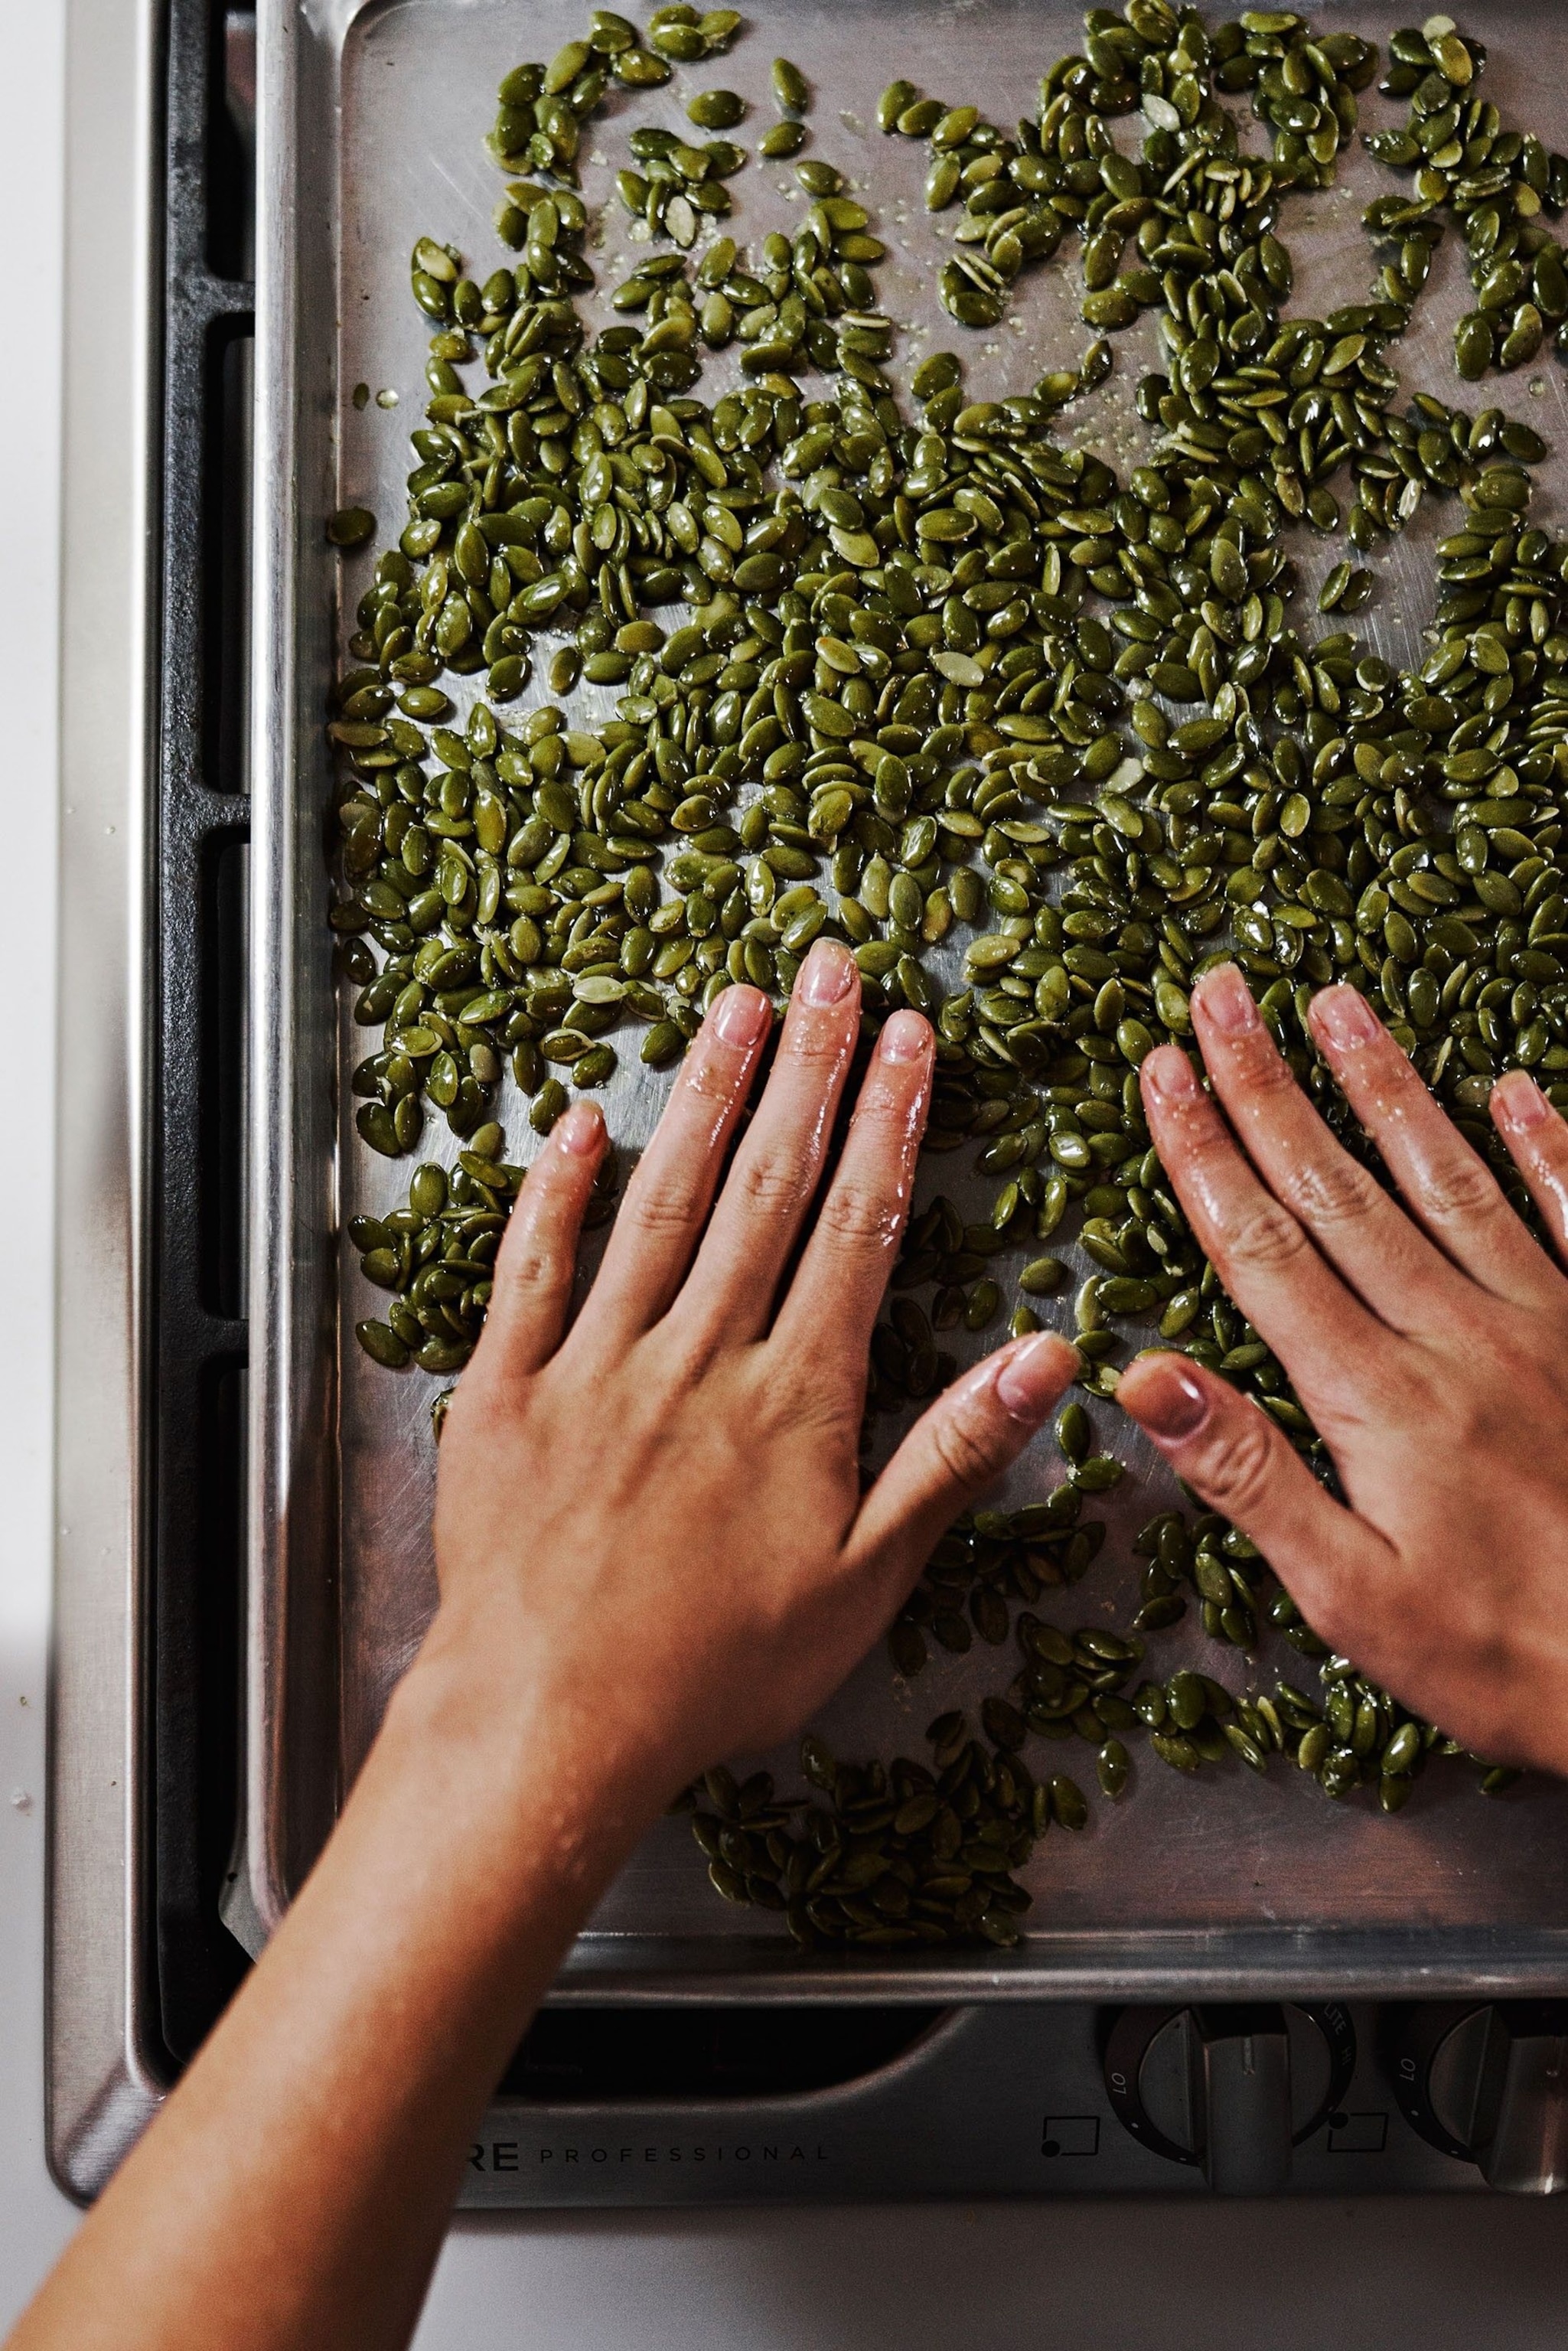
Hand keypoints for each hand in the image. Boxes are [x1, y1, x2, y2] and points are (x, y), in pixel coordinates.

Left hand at [427, 936, 1075, 1808]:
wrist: (550, 1721)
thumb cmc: (718, 1668)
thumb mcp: (867, 1581)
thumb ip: (952, 1455)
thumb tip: (1048, 1356)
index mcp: (793, 1395)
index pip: (854, 1228)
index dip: (888, 1124)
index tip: (911, 1038)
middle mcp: (699, 1353)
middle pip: (765, 1187)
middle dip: (810, 1070)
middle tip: (835, 969)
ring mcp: (596, 1361)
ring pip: (661, 1203)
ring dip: (706, 1096)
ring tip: (739, 1005)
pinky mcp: (509, 1387)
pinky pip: (531, 1268)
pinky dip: (556, 1190)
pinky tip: (582, 1119)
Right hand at [1117, 961, 1567, 1773]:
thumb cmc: (1503, 1655)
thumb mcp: (1352, 1596)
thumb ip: (1249, 1474)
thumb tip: (1143, 1377)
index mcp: (1379, 1397)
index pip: (1265, 1247)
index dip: (1203, 1151)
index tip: (1160, 1069)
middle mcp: (1459, 1333)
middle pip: (1340, 1187)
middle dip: (1269, 1083)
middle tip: (1221, 991)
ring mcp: (1547, 1320)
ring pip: (1449, 1177)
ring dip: (1386, 1084)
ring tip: (1336, 1001)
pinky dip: (1550, 1146)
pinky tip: (1517, 1087)